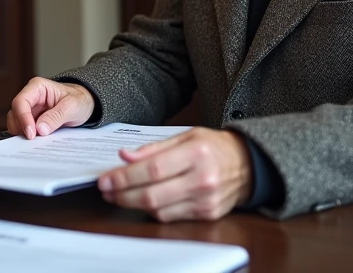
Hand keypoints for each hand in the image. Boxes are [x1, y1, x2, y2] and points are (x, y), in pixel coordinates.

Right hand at [6, 77, 95, 138]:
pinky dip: (27, 137)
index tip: (31, 133)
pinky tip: (38, 141)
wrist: (85, 105)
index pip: (21, 102)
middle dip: (21, 128)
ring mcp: (30, 110)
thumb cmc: (79, 100)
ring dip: (23, 133)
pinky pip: (23, 130)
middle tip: (34, 140)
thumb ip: (56, 116)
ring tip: (38, 141)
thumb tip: (40, 129)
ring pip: (16, 123)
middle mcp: (30, 97)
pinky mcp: (32, 121)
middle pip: (15, 114)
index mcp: (37, 87)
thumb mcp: (72, 106)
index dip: (22, 118)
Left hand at [97, 128, 252, 221]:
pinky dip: (154, 210)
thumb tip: (124, 156)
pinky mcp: (207, 215)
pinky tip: (144, 201)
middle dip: (123, 194)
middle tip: (106, 191)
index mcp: (196, 153)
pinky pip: (171, 217)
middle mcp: (202, 179)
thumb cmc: (213, 147)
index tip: (105, 180)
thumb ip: (154, 148)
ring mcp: (205, 201)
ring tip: (120, 195)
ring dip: (134, 204)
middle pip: (152, 194)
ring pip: (159, 210)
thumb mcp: (186, 135)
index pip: (152, 169)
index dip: (124, 177)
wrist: (247, 165)